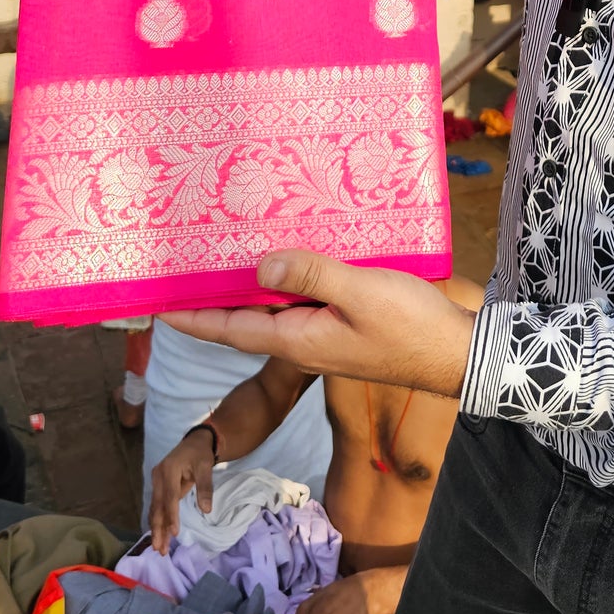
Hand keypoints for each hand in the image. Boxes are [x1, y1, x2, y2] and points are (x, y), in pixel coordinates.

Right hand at [149, 425, 213, 550]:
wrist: (194, 442)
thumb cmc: (200, 454)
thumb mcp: (206, 466)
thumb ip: (205, 487)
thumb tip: (207, 510)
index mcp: (168, 470)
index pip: (170, 497)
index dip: (171, 516)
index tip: (174, 533)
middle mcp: (158, 477)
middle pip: (158, 506)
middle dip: (159, 529)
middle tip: (160, 550)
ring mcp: (156, 482)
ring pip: (155, 509)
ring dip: (156, 529)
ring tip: (159, 548)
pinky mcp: (158, 487)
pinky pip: (157, 506)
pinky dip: (158, 521)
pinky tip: (158, 535)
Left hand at [162, 249, 475, 395]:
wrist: (455, 351)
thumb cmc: (409, 325)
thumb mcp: (360, 293)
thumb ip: (311, 277)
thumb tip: (258, 268)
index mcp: (298, 340)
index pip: (232, 329)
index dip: (194, 318)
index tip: (158, 307)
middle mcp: (303, 342)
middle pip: (246, 321)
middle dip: (213, 301)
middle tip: (183, 272)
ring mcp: (323, 337)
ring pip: (273, 312)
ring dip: (247, 292)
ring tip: (222, 262)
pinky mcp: (342, 328)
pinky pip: (300, 306)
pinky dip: (283, 286)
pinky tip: (284, 265)